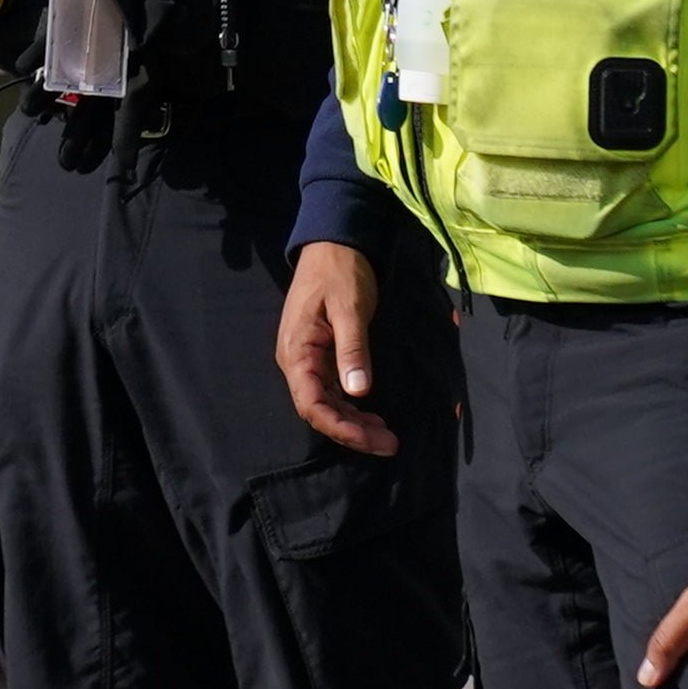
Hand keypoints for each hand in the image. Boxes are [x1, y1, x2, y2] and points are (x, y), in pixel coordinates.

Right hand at [274, 241, 395, 456]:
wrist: (334, 244)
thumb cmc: (340, 273)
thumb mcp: (349, 308)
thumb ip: (352, 349)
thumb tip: (358, 392)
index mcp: (297, 351)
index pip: (312, 404)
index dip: (339, 427)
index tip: (370, 438)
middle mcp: (298, 361)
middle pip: (320, 410)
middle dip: (352, 432)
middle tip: (389, 444)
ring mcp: (309, 360)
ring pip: (328, 404)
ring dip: (354, 423)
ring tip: (386, 436)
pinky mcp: (322, 356)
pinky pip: (333, 391)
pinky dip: (352, 408)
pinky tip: (372, 416)